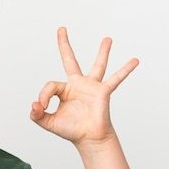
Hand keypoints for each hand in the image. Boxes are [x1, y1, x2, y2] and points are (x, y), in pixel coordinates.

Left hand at [30, 27, 138, 146]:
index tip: (42, 106)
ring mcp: (92, 87)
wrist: (88, 139)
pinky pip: (116, 79)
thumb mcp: (49, 123)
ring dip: (102, 52)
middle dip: (64, 44)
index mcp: (64, 90)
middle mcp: (77, 85)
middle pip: (70, 60)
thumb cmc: (70, 130)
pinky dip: (125, 70)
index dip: (43, 95)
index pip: (50, 85)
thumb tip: (34, 105)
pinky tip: (135, 60)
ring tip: (107, 39)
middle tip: (61, 28)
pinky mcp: (103, 92)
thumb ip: (37, 115)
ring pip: (97, 66)